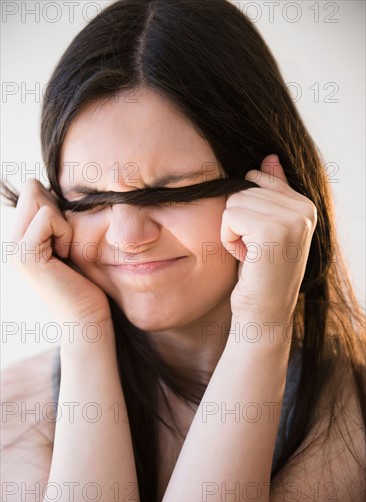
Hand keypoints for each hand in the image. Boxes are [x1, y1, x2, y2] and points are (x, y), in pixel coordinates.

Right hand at [11, 179, 110, 325]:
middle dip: (58, 209)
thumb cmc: (84, 283)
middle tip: (65, 243)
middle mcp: (11, 242)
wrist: (85, 319)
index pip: (32, 191)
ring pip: (39, 199)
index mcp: (20, 238)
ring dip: (63, 223)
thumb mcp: (68, 244)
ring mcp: (14, 248)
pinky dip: (65, 232)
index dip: (57, 204)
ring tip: (65, 251)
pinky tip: (65, 256)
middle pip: (32, 189)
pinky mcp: (25, 254)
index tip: (65, 237)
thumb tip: (43, 184)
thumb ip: (55, 220)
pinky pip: (48, 216)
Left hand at [221, 154, 316, 320]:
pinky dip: (228, 239)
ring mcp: (292, 219)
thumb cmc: (259, 272)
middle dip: (237, 221)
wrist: (263, 312)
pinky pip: (229, 216)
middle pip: (243, 189)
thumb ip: (272, 192)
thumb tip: (269, 157)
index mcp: (305, 205)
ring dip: (232, 231)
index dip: (245, 210)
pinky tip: (246, 258)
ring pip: (234, 201)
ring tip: (251, 254)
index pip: (259, 178)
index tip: (258, 239)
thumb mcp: (265, 227)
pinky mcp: (273, 230)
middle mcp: (304, 209)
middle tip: (253, 250)